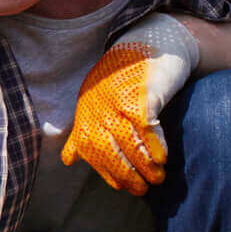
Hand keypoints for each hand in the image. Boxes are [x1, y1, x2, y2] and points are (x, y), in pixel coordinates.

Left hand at [61, 12, 200, 194]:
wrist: (151, 42)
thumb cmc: (125, 79)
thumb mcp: (97, 103)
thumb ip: (84, 131)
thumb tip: (68, 160)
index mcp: (85, 111)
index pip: (90, 151)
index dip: (106, 171)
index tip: (122, 186)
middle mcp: (97, 106)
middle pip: (108, 151)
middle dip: (126, 174)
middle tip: (143, 189)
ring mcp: (117, 99)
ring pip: (128, 143)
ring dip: (143, 165)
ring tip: (157, 178)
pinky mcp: (140, 94)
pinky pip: (145, 128)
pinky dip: (154, 146)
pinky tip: (162, 158)